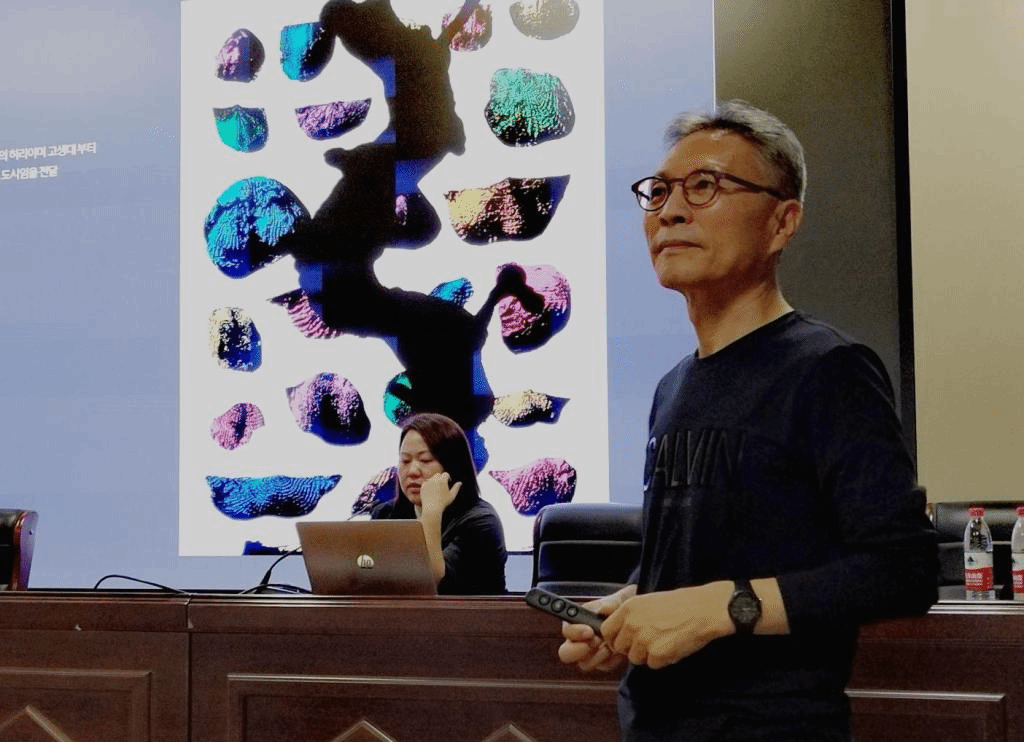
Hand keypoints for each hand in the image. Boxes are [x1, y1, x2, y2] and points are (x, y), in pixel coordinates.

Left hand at [418, 472, 460, 516]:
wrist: (431, 508)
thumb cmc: (443, 502)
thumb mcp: (452, 495)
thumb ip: (456, 488)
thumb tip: (460, 482)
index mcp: (442, 480)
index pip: (446, 474)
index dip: (448, 477)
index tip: (448, 482)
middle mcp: (434, 479)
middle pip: (438, 475)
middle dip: (441, 478)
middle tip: (442, 485)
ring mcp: (427, 482)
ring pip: (431, 478)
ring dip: (434, 480)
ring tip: (437, 488)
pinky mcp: (422, 487)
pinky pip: (426, 482)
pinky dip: (428, 484)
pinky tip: (431, 490)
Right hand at [558, 585, 635, 672]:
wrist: (636, 619)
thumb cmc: (620, 607)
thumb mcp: (617, 601)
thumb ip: (610, 603)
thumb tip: (603, 608)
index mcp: (576, 622)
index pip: (567, 630)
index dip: (575, 632)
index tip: (589, 631)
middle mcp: (578, 640)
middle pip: (565, 653)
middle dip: (580, 650)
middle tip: (597, 642)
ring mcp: (589, 654)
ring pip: (584, 664)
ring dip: (598, 656)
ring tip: (611, 646)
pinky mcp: (603, 662)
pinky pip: (603, 667)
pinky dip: (612, 660)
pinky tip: (619, 651)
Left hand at [602, 582, 732, 669]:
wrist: (703, 610)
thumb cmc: (679, 604)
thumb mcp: (647, 601)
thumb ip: (628, 615)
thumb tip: (613, 631)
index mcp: (628, 609)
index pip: (606, 631)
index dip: (615, 638)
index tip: (625, 639)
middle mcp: (632, 624)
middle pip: (620, 648)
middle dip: (632, 647)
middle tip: (650, 640)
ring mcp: (644, 640)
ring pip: (635, 658)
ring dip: (647, 654)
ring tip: (663, 641)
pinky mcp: (657, 654)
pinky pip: (652, 664)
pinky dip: (662, 659)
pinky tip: (673, 646)